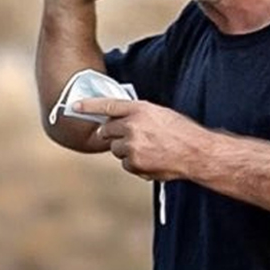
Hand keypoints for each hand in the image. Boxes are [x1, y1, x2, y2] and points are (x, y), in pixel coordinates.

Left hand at [75, 97, 200, 180]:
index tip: (74, 106)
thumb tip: (119, 121)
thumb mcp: (159, 114)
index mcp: (139, 109)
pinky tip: (152, 160)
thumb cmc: (181, 132)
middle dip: (112, 134)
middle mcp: (132, 126)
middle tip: (127, 137)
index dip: (88, 105)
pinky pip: (125, 164)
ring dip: (125, 150)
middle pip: (107, 130)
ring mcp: (131, 146)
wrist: (196, 152)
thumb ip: (137, 115)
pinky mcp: (134, 163)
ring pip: (116, 149)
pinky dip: (135, 164)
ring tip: (149, 149)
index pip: (107, 105)